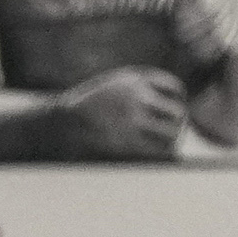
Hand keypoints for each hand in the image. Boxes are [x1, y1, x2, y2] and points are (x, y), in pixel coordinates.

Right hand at [59, 67, 188, 155]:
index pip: (174, 89)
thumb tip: (166, 105)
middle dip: (177, 124)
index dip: (178, 102)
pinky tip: (158, 156)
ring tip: (165, 147)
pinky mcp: (128, 140)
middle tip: (172, 134)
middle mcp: (136, 95)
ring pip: (172, 131)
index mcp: (133, 80)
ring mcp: (132, 118)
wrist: (60, 124)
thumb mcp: (111, 87)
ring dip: (172, 140)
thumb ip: (136, 90)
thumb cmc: (84, 110)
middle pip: (177, 111)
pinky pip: (160, 150)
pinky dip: (164, 154)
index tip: (172, 112)